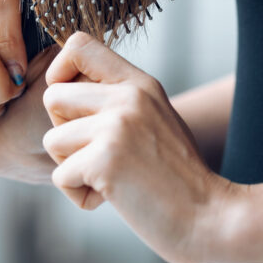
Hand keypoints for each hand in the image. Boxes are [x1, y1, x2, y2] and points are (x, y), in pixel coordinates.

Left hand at [40, 32, 234, 262]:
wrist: (210, 216)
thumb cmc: (178, 177)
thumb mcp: (156, 119)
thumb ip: (120, 101)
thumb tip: (63, 91)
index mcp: (140, 83)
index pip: (78, 45)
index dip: (60, 73)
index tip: (71, 105)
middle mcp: (128, 97)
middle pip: (53, 97)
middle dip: (64, 132)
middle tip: (97, 154)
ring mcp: (117, 126)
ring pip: (52, 140)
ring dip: (72, 168)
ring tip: (111, 178)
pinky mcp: (105, 160)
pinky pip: (61, 176)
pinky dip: (80, 195)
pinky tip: (114, 197)